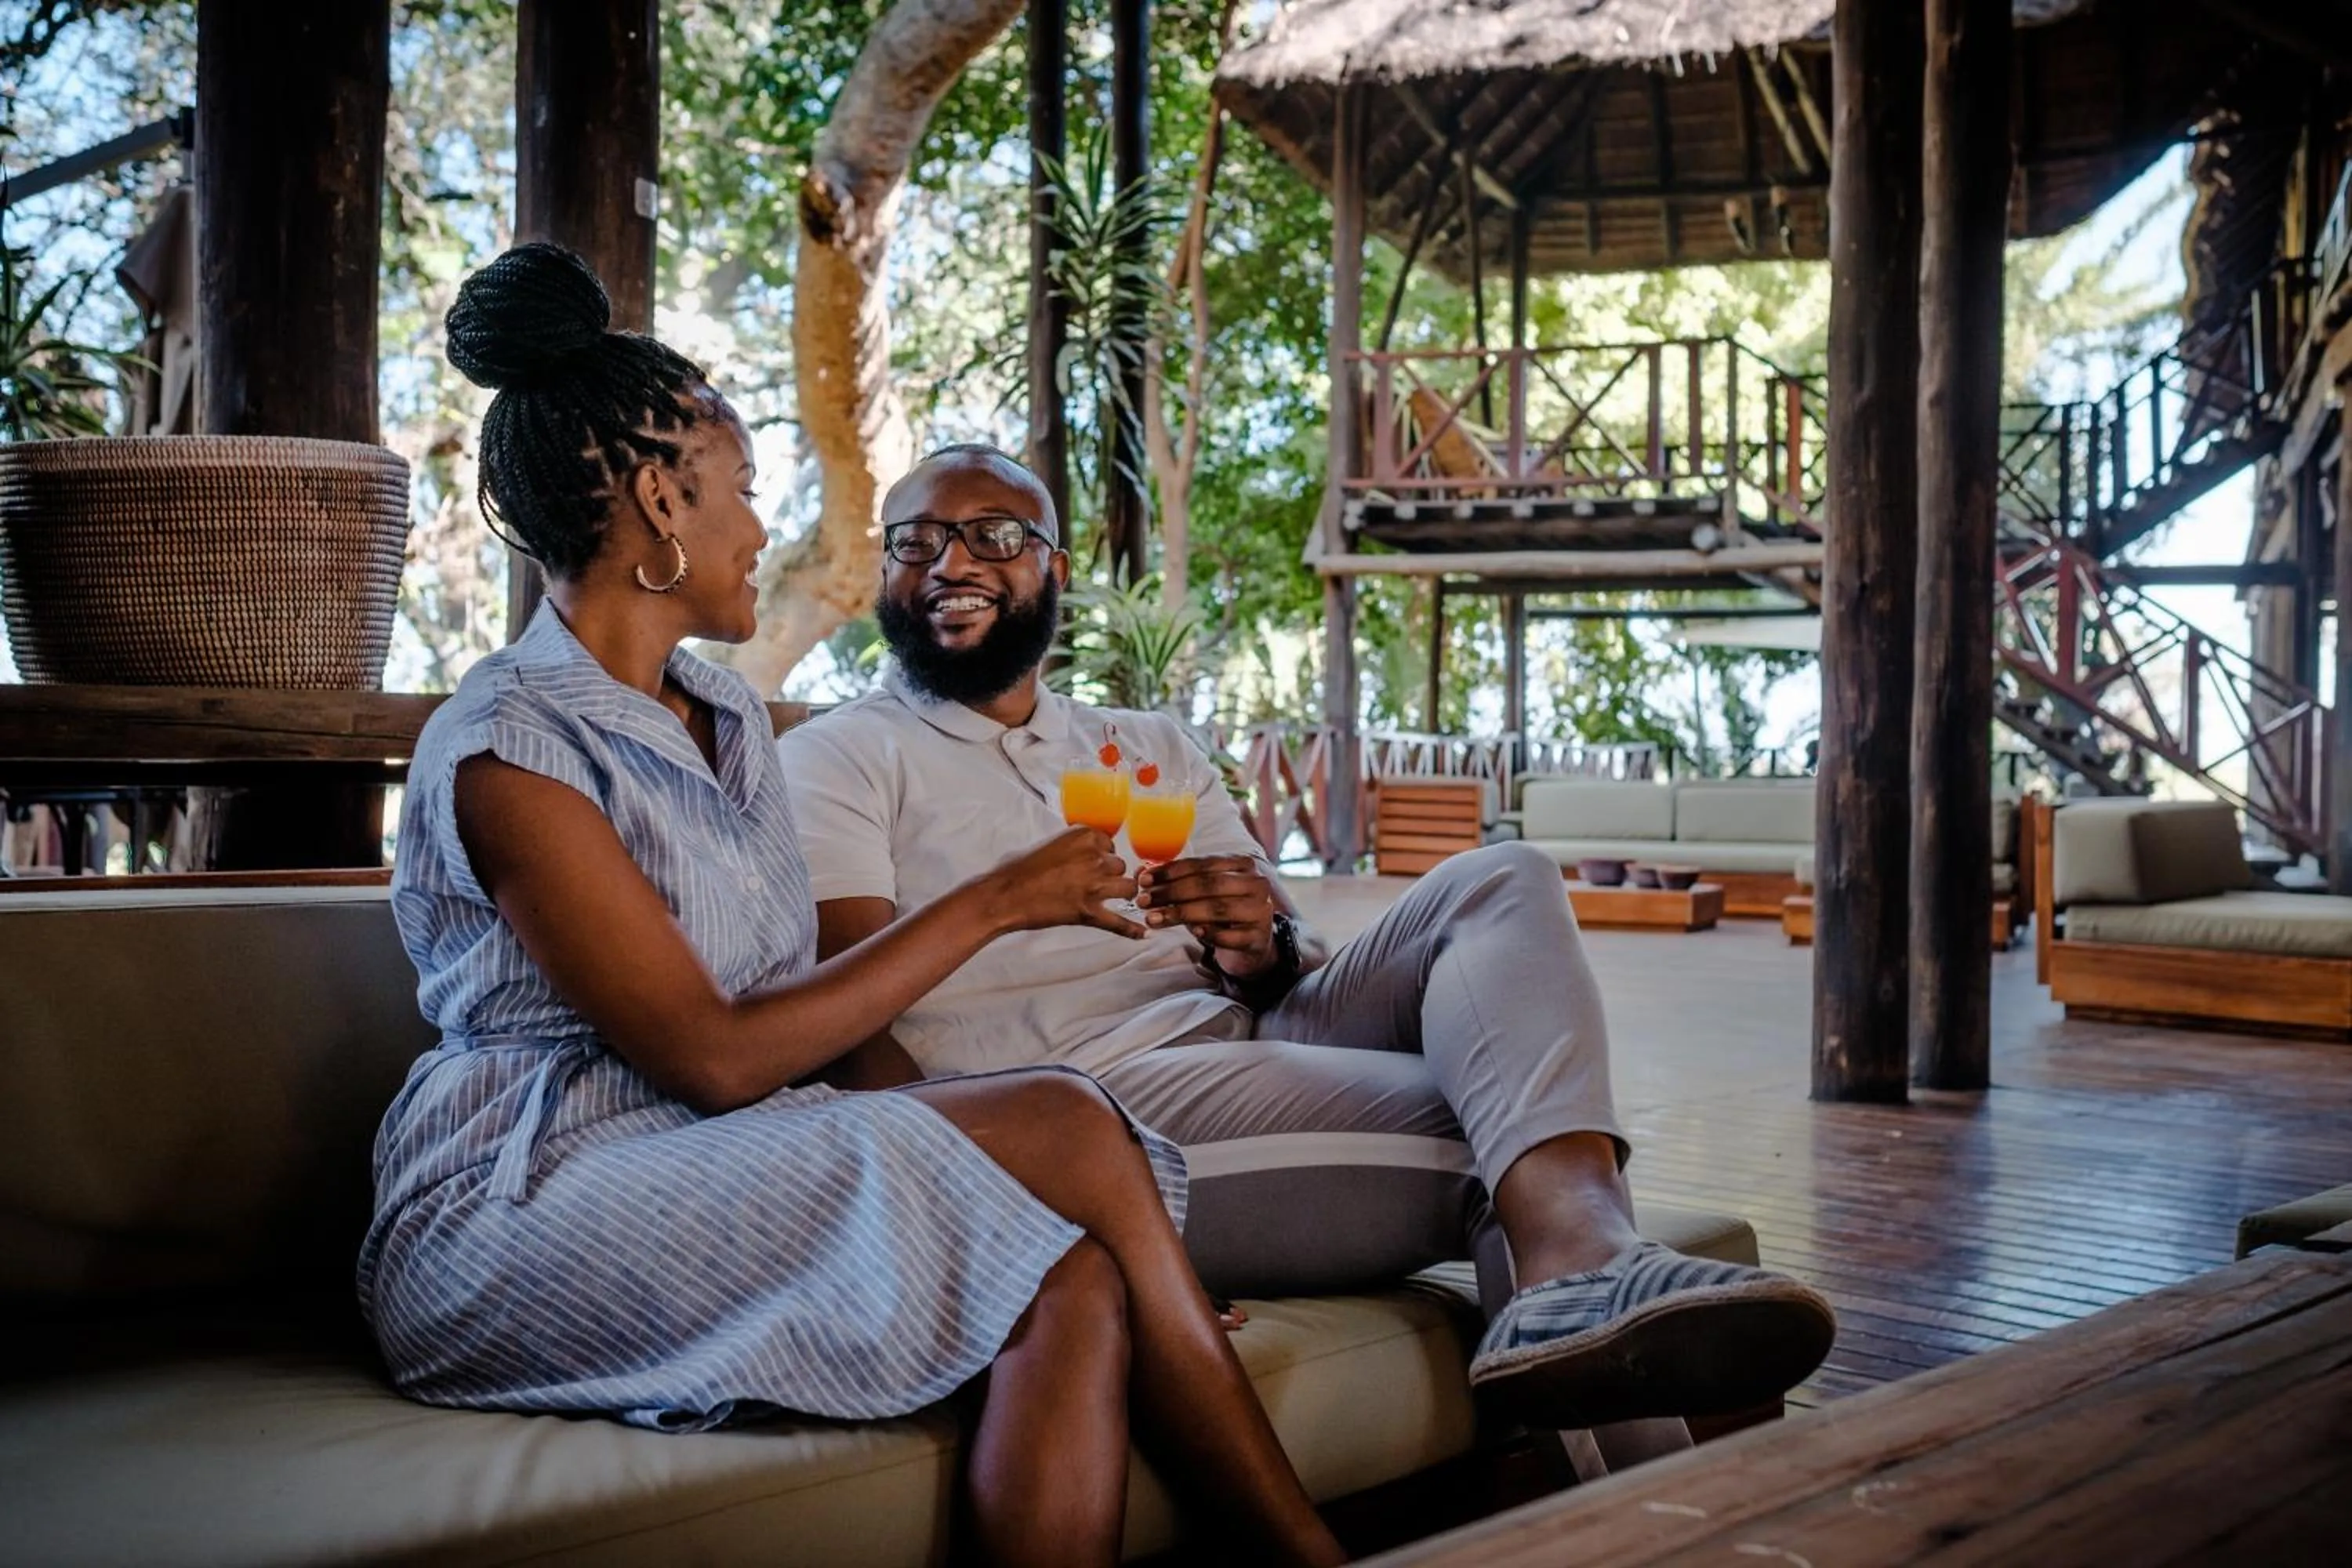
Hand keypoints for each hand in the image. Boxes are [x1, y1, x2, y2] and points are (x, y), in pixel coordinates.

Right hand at [980, 826, 1144, 938]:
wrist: (1007, 895)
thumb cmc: (1023, 870)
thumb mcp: (1053, 845)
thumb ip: (1076, 846)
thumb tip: (1092, 853)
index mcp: (1084, 838)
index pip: (1110, 845)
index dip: (1103, 855)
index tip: (1094, 863)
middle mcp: (1094, 860)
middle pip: (1120, 866)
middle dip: (1111, 874)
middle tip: (1095, 882)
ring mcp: (1094, 887)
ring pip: (1128, 888)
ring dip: (1122, 893)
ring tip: (1114, 898)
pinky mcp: (1089, 912)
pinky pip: (1119, 922)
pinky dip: (1131, 929)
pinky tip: (1143, 933)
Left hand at [1134, 853, 1279, 977]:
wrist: (1252, 941)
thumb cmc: (1223, 911)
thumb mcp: (1203, 893)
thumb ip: (1177, 881)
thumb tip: (1141, 872)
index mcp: (1243, 865)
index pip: (1203, 864)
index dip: (1171, 871)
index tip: (1143, 880)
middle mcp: (1256, 884)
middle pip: (1208, 885)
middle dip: (1171, 892)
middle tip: (1143, 901)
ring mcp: (1260, 911)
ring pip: (1217, 909)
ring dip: (1181, 913)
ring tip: (1153, 918)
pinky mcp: (1258, 938)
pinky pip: (1229, 936)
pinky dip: (1209, 933)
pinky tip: (1192, 932)